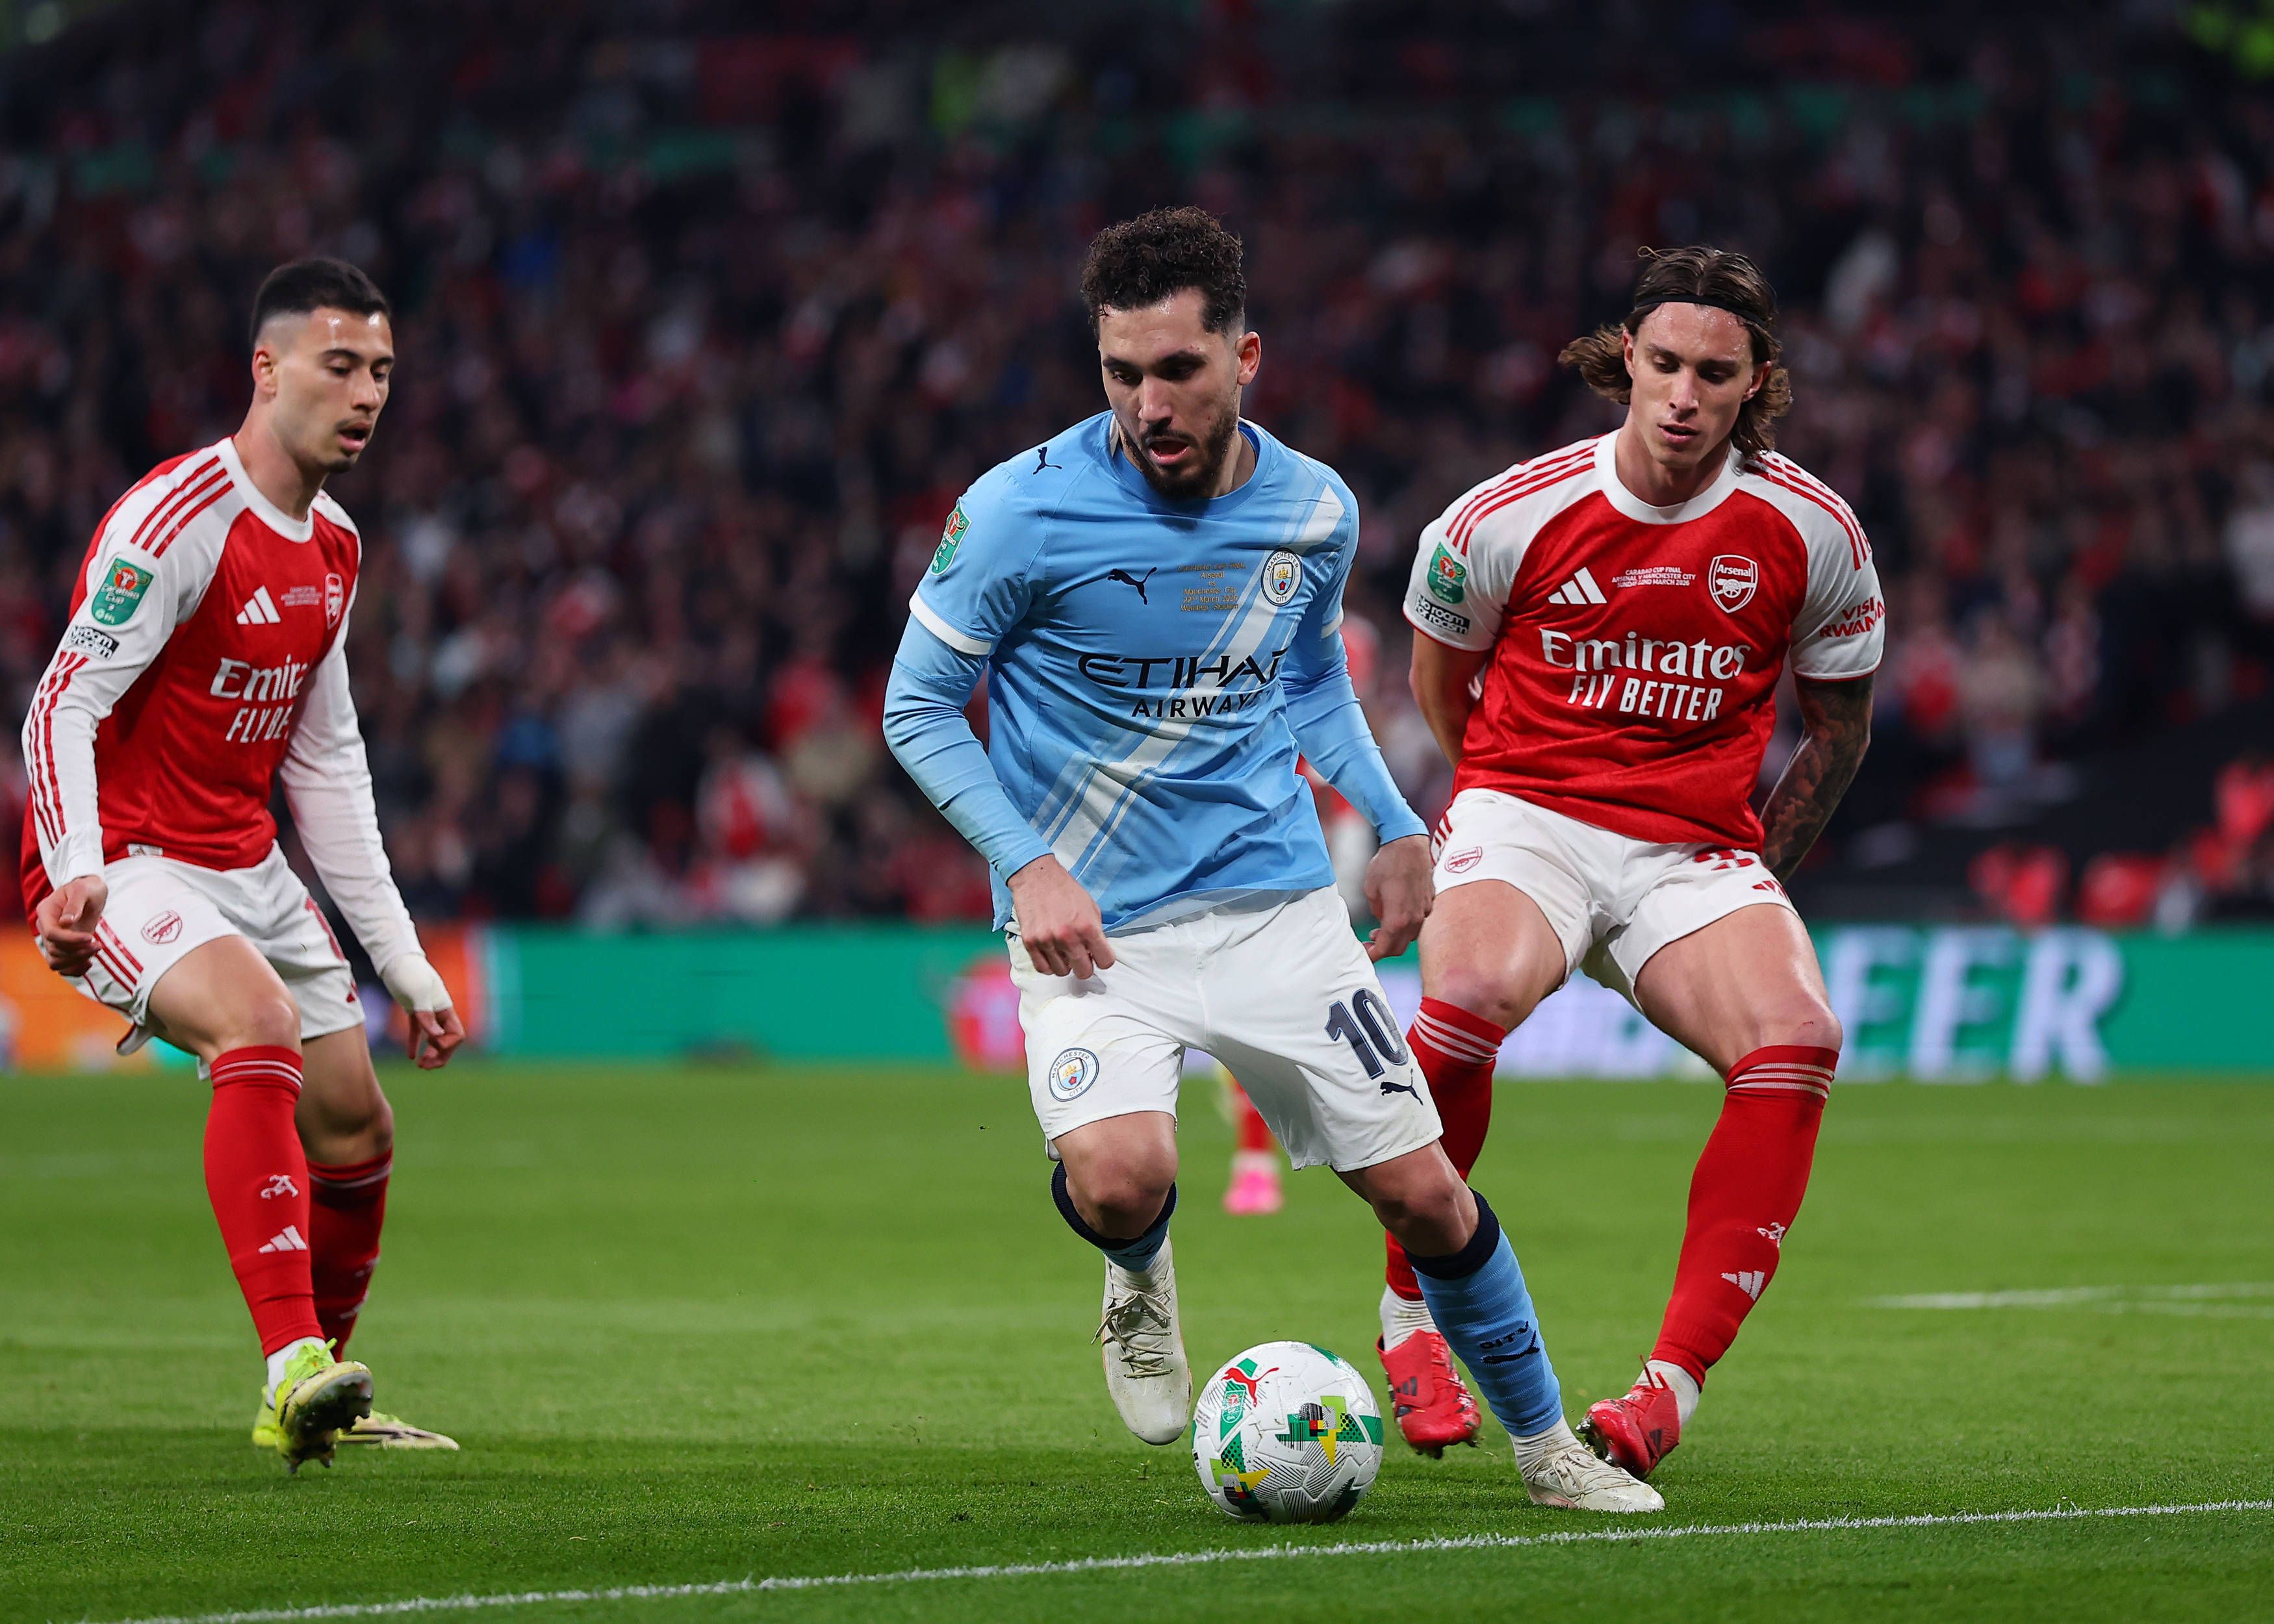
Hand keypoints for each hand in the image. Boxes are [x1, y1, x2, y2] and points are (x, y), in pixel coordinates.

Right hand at [34, 875, 108, 977]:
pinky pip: (61, 966)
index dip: (70, 940)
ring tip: (95, 951)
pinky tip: (88, 964)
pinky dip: (73, 969)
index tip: (90, 938)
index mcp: (46, 912)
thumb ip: (75, 904)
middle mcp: (45, 927)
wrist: (90, 891)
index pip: (51, 934)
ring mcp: (53, 938)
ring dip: (75, 961)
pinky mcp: (63, 946)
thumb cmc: (87, 888)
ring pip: (55, 961)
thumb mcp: (83, 890)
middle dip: (77, 951)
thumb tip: (66, 922)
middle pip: (54, 950)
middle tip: (98, 945)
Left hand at [380, 952, 463, 1068]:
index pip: (456, 1034)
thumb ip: (427, 1015)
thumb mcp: (417, 994)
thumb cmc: (409, 973)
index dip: (447, 1044)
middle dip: (440, 1055)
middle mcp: (439, 1011)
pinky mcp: (413, 1010)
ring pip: (434, 1038)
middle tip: (425, 1066)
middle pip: (447, 1040)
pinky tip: (411, 1056)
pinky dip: (416, 1044)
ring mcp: (427, 1011)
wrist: (394, 960)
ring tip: (420, 1065)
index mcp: (445, 1008)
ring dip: (430, 1053)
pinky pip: (418, 1032)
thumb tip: (436, 1036)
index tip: (432, 1044)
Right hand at [1008, 855, 1115, 977]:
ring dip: (1066, 964)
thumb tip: (1097, 952)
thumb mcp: (1091, 907)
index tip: (1099, 956)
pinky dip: (1049, 965)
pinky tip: (1052, 954)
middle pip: (1084, 972)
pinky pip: (1043, 968)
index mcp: (1087, 926)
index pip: (1106, 961)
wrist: (1037, 877)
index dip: (1104, 959)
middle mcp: (1068, 937)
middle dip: (1086, 965)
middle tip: (1082, 955)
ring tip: (1064, 951)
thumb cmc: (1065, 890)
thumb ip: (1096, 932)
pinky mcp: (1030, 943)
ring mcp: (1047, 941)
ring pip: (1062, 972)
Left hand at [1362, 835, 1433, 961]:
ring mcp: (1424, 910)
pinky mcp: (1429, 901)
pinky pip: (1419, 921)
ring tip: (1380, 928)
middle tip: (1370, 943)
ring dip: (1396, 937)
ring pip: (1411, 935)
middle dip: (1384, 949)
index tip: (1365, 955)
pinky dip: (1406, 924)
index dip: (1374, 955)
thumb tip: (1381, 919)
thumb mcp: (1370, 889)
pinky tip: (1396, 914)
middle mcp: (1415, 919)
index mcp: (1397, 919)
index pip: (1386, 948)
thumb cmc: (1387, 864)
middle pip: (1400, 947)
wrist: (1408, 844)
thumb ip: (1377, 910)